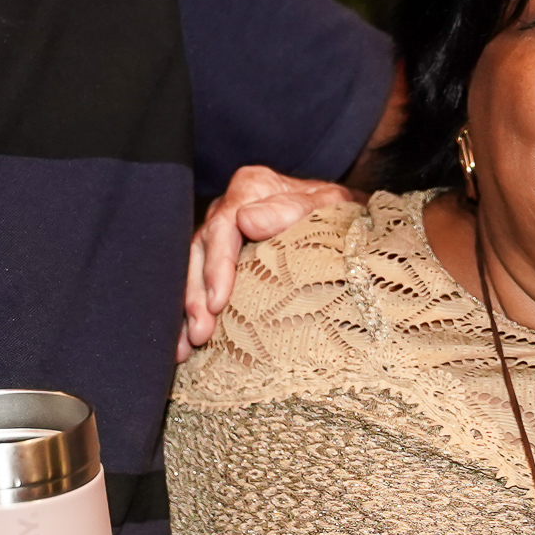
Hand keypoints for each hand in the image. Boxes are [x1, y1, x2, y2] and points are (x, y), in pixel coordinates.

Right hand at [178, 165, 355, 358]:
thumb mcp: (329, 205)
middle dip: (196, 295)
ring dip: (187, 310)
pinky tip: (185, 346)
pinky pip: (199, 285)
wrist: (348, 223)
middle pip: (201, 250)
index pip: (223, 225)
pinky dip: (190, 315)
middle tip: (201, 332)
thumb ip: (292, 208)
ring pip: (193, 270)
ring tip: (187, 346)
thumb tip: (246, 220)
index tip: (218, 301)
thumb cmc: (340, 214)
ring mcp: (223, 235)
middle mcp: (230, 208)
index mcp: (252, 188)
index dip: (217, 265)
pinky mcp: (222, 261)